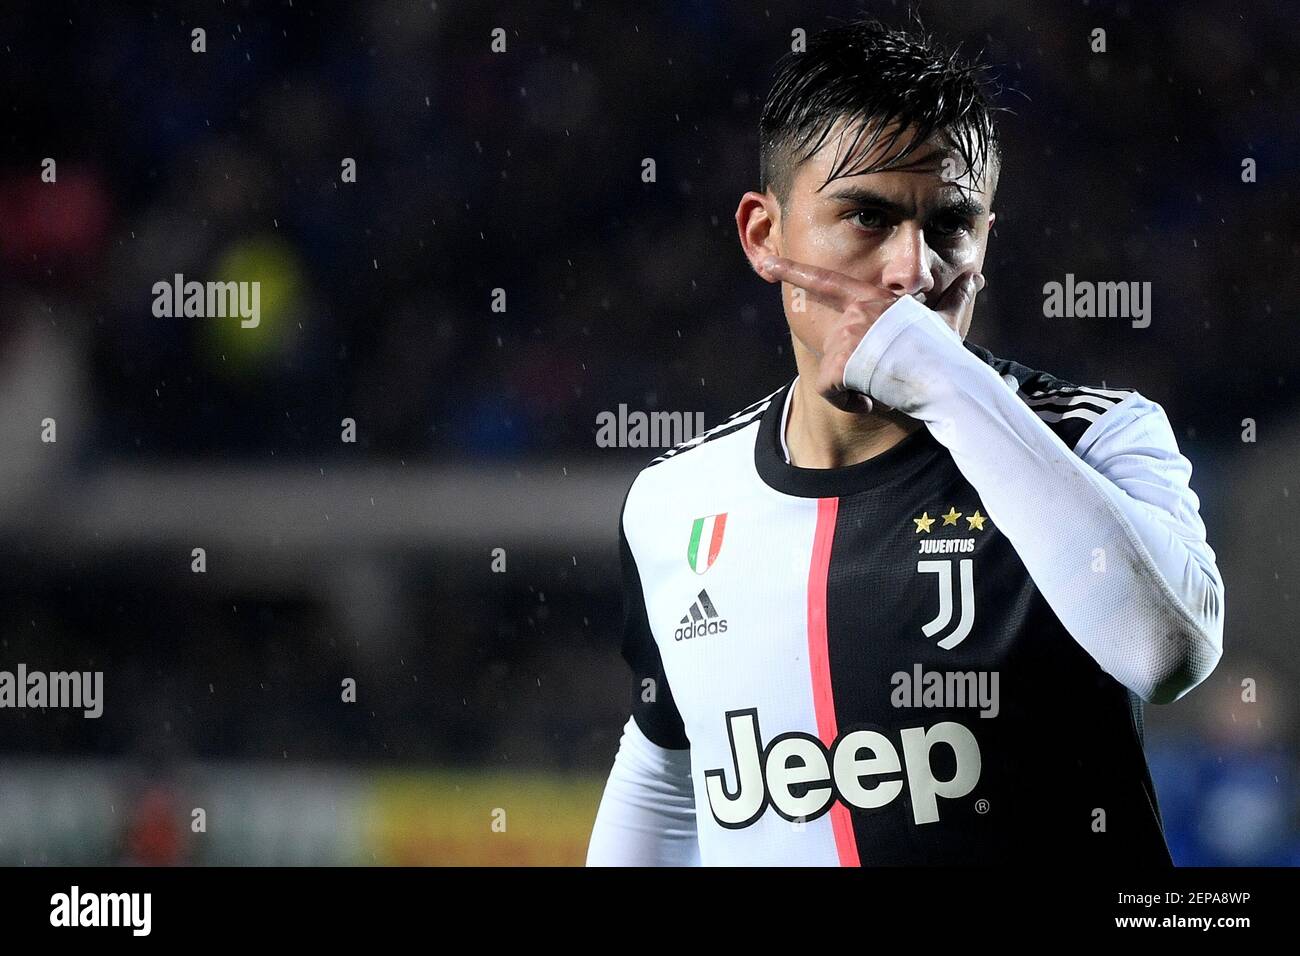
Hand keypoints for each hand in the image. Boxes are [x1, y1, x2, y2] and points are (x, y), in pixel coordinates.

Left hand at [758, 255, 984, 412]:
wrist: (945, 379)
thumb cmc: (944, 353)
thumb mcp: (947, 323)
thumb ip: (955, 299)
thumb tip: (975, 276)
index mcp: (873, 300)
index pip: (826, 282)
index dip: (793, 272)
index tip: (766, 265)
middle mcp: (857, 312)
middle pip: (836, 348)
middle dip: (853, 370)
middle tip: (885, 374)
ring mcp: (848, 335)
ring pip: (833, 371)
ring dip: (855, 386)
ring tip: (885, 384)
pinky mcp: (841, 362)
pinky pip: (829, 389)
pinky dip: (847, 402)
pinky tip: (871, 400)